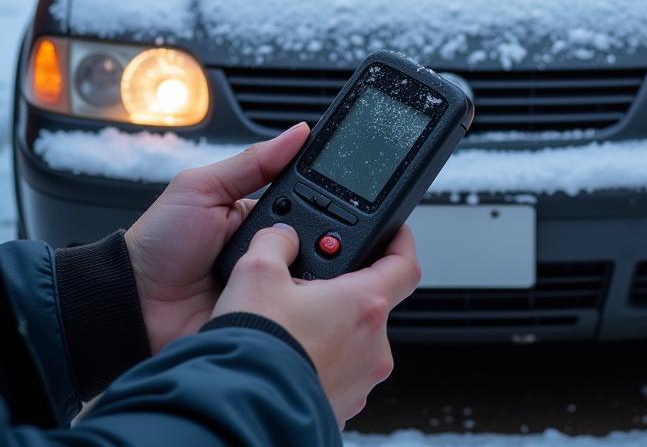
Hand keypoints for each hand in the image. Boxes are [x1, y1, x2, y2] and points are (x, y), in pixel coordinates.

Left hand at [124, 122, 310, 353]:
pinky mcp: (267, 317)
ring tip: (304, 267)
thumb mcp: (203, 188)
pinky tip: (304, 298)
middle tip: (309, 235)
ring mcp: (271, 286)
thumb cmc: (160, 243)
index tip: (348, 187)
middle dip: (323, 235)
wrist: (133, 306)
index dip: (327, 194)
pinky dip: (302, 304)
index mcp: (260, 213)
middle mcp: (271, 249)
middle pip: (319, 236)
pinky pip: (296, 310)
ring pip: (315, 273)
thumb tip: (298, 132)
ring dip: (314, 269)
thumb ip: (252, 162)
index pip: (309, 199)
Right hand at [212, 222, 420, 426]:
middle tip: (306, 287)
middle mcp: (372, 346)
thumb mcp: (257, 273)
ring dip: (329, 328)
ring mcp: (360, 381)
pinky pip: (339, 372)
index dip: (401, 242)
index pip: (405, 264)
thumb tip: (282, 237)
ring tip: (289, 325)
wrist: (241, 412)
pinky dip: (320, 359)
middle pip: (369, 303)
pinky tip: (288, 356)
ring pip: (353, 340)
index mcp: (365, 305)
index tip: (394, 233)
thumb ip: (276, 242)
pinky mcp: (342, 406)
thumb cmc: (257, 350)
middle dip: (341, 292)